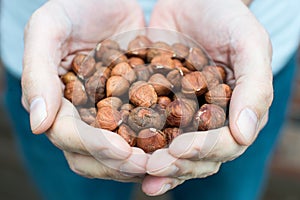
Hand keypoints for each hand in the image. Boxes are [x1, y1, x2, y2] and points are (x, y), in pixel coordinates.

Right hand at [21, 0, 147, 181]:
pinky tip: (173, 144)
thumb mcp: (48, 29)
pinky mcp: (132, 106)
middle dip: (118, 164)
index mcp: (57, 101)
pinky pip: (142, 132)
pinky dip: (155, 143)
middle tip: (147, 164)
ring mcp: (107, 113)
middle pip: (92, 154)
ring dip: (138, 162)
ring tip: (163, 161)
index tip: (122, 152)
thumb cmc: (75, 7)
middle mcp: (81, 114)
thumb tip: (38, 124)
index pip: (68, 135)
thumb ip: (38, 73)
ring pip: (117, 152)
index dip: (94, 147)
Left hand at [143, 0, 272, 194]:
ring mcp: (182, 114)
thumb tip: (244, 134)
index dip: (205, 152)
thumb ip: (254, 87)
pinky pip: (147, 128)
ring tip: (136, 168)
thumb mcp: (249, 44)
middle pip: (197, 156)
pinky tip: (120, 151)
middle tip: (154, 166)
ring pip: (171, 150)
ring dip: (156, 163)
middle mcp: (209, 120)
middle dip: (177, 164)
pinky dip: (135, 142)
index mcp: (235, 112)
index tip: (181, 150)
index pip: (226, 145)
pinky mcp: (157, 104)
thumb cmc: (225, 17)